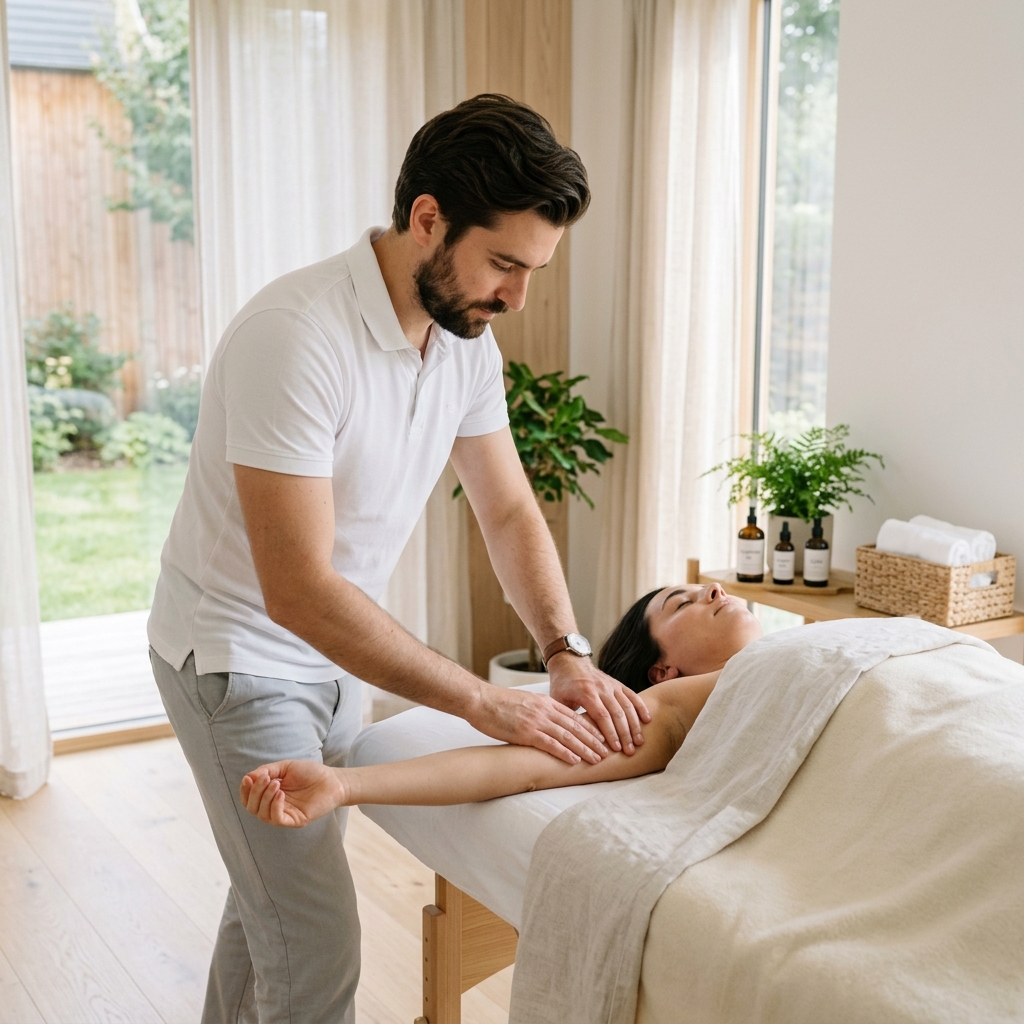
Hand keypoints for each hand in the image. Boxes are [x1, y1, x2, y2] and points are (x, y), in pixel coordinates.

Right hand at [239, 760, 344, 827]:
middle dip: (254, 792)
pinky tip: (281, 794)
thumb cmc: (310, 772)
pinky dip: (275, 806)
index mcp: (270, 795)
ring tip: (276, 784)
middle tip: (266, 779)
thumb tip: (249, 777)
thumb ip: (267, 770)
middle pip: (252, 807)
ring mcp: (284, 814)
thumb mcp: (285, 767)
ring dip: (265, 797)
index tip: (248, 778)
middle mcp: (274, 806)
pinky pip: (277, 819)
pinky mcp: (295, 820)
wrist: (333, 779)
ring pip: (262, 814)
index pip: (249, 798)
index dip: (244, 790)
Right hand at [468, 682, 611, 764]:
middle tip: (607, 751)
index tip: (602, 737)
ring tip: (597, 758)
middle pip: (576, 726)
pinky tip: (574, 760)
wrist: (480, 700)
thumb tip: (548, 723)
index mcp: (545, 702)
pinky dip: (565, 752)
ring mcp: (536, 721)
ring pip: (568, 736)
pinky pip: (550, 743)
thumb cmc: (498, 703)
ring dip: (584, 748)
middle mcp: (545, 710)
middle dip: (593, 739)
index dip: (590, 728)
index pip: (574, 716)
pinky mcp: (526, 732)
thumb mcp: (525, 703)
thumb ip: (539, 711)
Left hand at [547, 655, 650, 754]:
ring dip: (635, 725)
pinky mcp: (617, 684)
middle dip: (625, 734)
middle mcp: (601, 688)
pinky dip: (641, 707)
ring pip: (627, 706)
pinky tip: (647, 720)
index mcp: (586, 693)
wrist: (570, 662)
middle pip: (617, 713)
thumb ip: (566, 717)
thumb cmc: (562, 685)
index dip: (610, 733)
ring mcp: (611, 685)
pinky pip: (632, 695)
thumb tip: (570, 740)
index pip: (601, 716)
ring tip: (639, 742)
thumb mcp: (558, 700)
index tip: (616, 749)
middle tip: (630, 752)